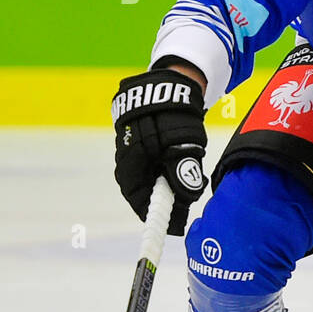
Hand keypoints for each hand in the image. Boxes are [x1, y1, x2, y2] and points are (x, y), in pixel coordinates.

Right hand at [112, 67, 206, 235]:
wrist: (168, 84)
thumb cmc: (175, 115)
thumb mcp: (182, 146)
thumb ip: (182, 173)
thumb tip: (184, 199)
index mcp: (132, 162)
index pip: (140, 200)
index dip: (158, 217)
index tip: (174, 228)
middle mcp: (126, 158)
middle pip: (143, 191)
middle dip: (164, 202)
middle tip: (184, 210)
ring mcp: (130, 149)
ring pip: (148, 178)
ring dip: (165, 187)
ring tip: (186, 189)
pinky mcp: (138, 143)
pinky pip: (150, 166)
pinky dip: (163, 173)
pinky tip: (178, 171)